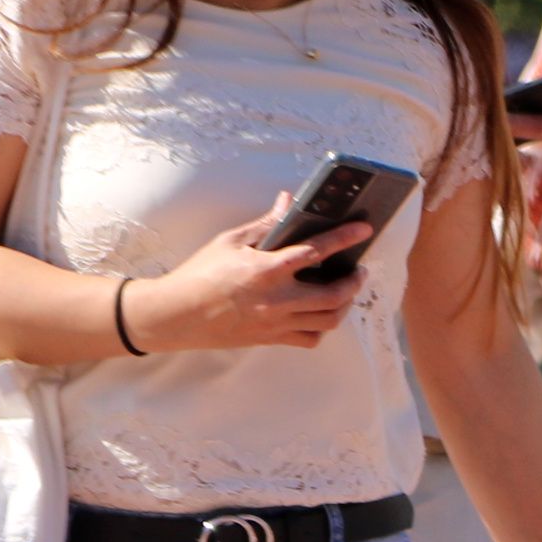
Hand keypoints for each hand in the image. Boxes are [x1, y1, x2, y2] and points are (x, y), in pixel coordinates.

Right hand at [124, 199, 375, 352]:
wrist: (177, 315)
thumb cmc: (201, 274)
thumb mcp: (230, 241)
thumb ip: (265, 223)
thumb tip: (288, 201)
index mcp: (266, 269)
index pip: (316, 250)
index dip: (345, 237)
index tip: (364, 229)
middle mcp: (276, 299)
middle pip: (334, 295)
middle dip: (355, 281)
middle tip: (359, 269)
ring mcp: (276, 323)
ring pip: (328, 321)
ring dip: (345, 305)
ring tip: (346, 290)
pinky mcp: (271, 339)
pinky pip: (310, 339)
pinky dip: (322, 327)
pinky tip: (320, 312)